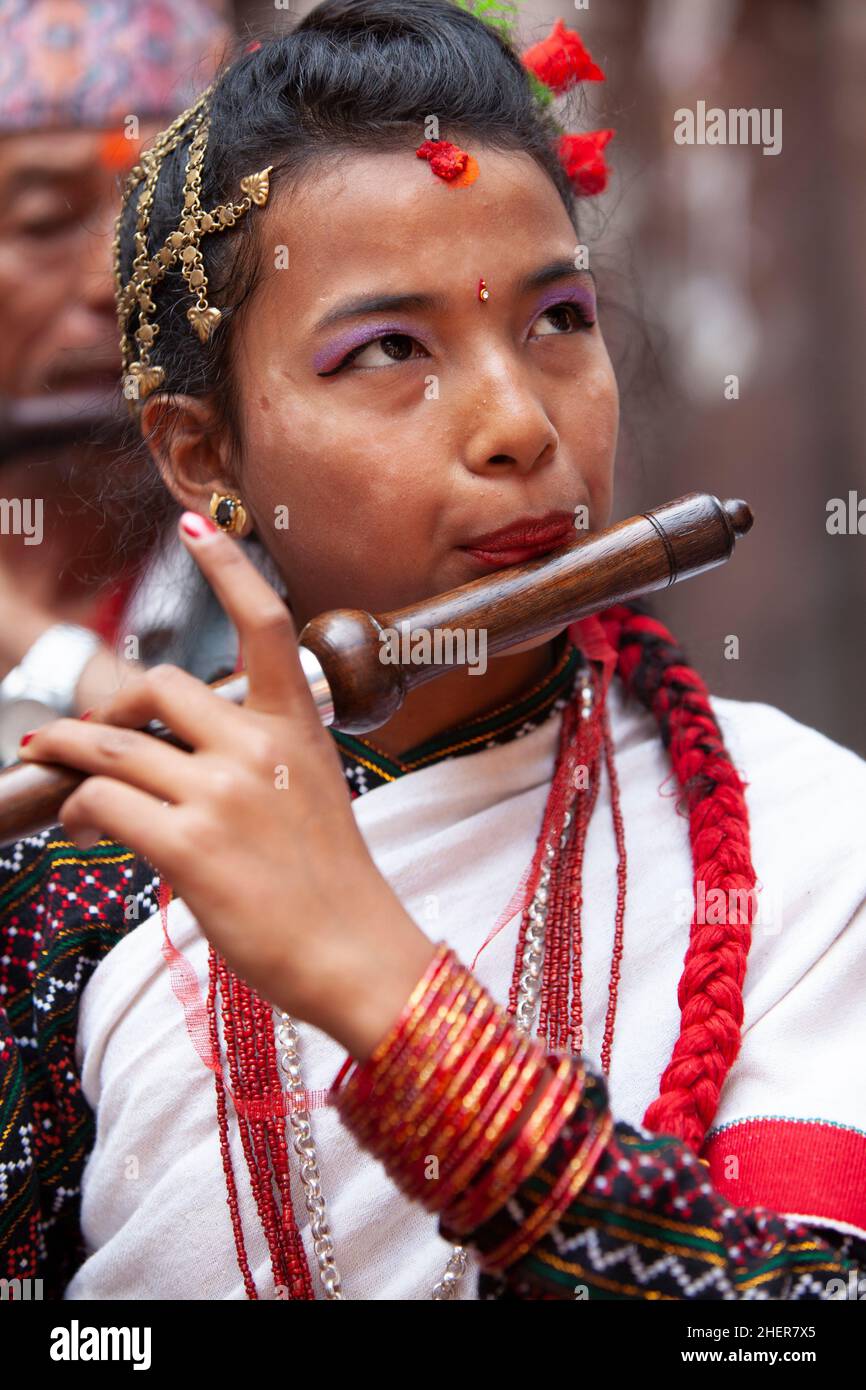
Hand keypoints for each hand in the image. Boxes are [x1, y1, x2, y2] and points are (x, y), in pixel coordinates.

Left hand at [17, 512, 435, 1058]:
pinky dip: (77, 809)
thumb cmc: (333, 884)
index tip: (196, 525)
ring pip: (115, 744)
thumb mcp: (311, 795)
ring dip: (68, 752)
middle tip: (85, 735)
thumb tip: (171, 757)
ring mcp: (223, 794)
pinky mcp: (189, 845)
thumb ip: (254, 759)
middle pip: (159, 688)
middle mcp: (259, 747)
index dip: (228, 569)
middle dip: (112, 707)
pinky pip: (103, 802)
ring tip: (48, 762)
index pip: (266, 626)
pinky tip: (79, 826)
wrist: (356, 955)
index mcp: (297, 728)